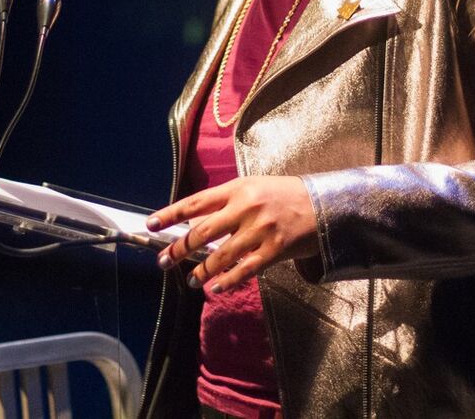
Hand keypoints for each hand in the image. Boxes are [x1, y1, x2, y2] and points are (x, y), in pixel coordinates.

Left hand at [147, 175, 319, 293]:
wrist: (323, 205)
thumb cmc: (283, 195)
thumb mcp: (253, 187)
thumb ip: (227, 201)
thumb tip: (196, 219)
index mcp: (237, 189)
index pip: (195, 202)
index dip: (170, 215)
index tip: (151, 225)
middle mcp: (245, 208)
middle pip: (202, 232)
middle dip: (179, 249)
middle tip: (163, 261)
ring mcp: (260, 230)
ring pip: (220, 256)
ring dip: (201, 271)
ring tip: (190, 280)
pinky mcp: (274, 250)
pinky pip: (244, 270)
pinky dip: (227, 282)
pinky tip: (215, 289)